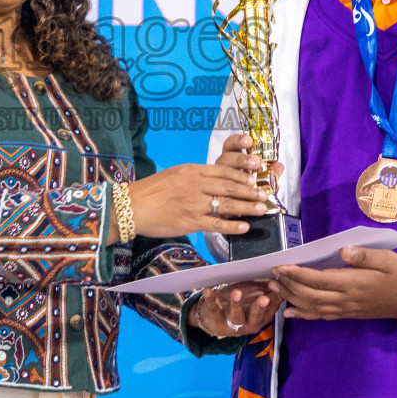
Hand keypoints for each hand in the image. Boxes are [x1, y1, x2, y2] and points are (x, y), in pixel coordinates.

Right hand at [126, 146, 268, 238]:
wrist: (131, 206)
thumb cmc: (151, 191)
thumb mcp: (175, 174)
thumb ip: (195, 176)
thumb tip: (214, 180)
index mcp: (192, 171)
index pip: (223, 171)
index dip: (242, 175)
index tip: (255, 178)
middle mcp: (195, 185)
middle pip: (230, 187)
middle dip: (250, 191)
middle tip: (265, 195)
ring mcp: (193, 204)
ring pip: (226, 205)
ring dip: (246, 207)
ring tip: (261, 209)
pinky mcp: (190, 222)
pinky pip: (215, 224)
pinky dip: (232, 226)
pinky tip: (244, 227)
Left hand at [188, 282, 281, 339]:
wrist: (215, 318)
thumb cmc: (242, 304)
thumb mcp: (256, 295)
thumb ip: (269, 289)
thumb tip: (283, 279)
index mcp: (262, 317)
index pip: (271, 308)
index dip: (275, 298)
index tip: (277, 286)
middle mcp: (250, 324)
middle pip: (256, 317)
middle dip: (259, 308)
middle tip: (264, 298)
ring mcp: (233, 324)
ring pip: (236, 316)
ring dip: (236, 304)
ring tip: (236, 293)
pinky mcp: (216, 320)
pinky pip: (214, 309)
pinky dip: (211, 300)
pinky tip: (209, 291)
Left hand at [268, 247, 396, 320]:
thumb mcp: (387, 258)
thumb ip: (364, 256)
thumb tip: (343, 251)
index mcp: (354, 283)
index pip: (320, 280)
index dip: (299, 274)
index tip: (282, 266)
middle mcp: (347, 299)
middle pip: (312, 295)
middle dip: (290, 285)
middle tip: (272, 275)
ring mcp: (346, 309)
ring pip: (314, 307)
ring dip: (292, 299)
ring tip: (275, 288)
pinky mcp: (348, 314)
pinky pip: (322, 316)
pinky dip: (304, 315)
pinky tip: (290, 313)